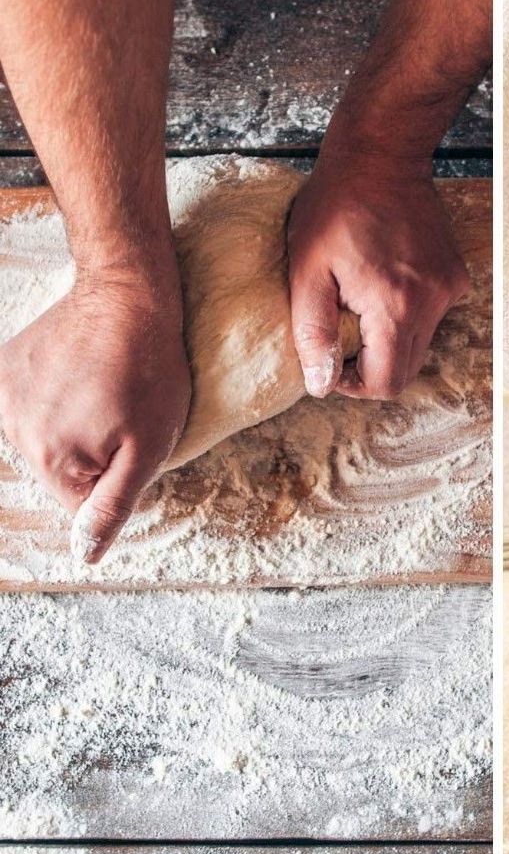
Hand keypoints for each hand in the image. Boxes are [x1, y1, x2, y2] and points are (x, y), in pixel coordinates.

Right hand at [0, 263, 188, 561]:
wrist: (126, 299)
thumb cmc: (150, 377)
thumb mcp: (148, 452)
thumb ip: (112, 506)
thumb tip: (85, 554)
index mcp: (53, 461)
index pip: (83, 506)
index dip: (118, 482)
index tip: (134, 444)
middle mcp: (16, 432)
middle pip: (64, 474)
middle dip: (97, 456)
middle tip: (124, 415)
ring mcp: (5, 398)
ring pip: (50, 441)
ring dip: (78, 426)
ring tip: (105, 391)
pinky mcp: (4, 369)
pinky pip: (34, 406)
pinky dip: (59, 398)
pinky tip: (82, 374)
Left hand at [287, 149, 469, 402]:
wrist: (382, 155)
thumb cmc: (337, 205)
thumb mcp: (307, 268)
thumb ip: (313, 331)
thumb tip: (320, 384)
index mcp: (394, 308)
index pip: (386, 383)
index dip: (355, 385)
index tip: (333, 363)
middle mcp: (431, 304)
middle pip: (407, 371)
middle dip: (372, 366)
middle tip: (342, 337)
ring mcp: (448, 291)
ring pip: (420, 345)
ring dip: (389, 339)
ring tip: (361, 301)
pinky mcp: (455, 278)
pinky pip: (432, 317)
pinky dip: (408, 313)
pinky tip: (387, 280)